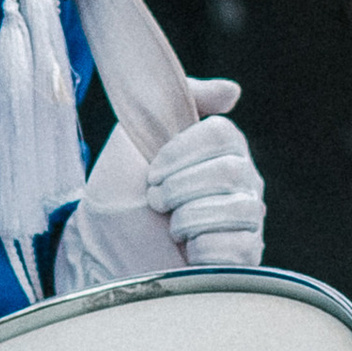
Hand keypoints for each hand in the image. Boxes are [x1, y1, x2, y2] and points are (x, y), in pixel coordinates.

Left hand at [53, 80, 261, 291]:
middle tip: (156, 202)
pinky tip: (188, 252)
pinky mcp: (244, 258)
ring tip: (171, 228)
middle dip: (179, 188)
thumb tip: (232, 92)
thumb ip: (178, 101)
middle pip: (230, 171)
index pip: (222, 135)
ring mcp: (247, 220)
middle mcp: (243, 181)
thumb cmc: (121, 192)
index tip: (151, 171)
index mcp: (221, 149)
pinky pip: (240, 248)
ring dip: (189, 219)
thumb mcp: (137, 134)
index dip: (179, 153)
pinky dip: (204, 251)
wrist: (104, 248)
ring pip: (239, 209)